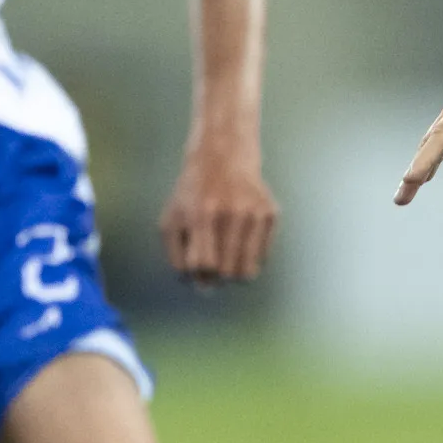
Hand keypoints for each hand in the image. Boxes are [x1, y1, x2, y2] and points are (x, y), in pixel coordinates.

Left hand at [160, 137, 277, 284]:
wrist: (223, 157)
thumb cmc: (192, 194)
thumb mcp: (172, 220)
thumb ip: (177, 257)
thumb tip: (198, 286)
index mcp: (201, 214)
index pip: (203, 264)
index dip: (199, 275)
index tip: (198, 271)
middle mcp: (230, 212)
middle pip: (227, 272)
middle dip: (217, 277)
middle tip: (214, 267)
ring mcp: (254, 213)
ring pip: (248, 271)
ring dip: (234, 273)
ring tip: (227, 259)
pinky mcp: (271, 213)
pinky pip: (263, 258)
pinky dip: (250, 258)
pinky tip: (241, 239)